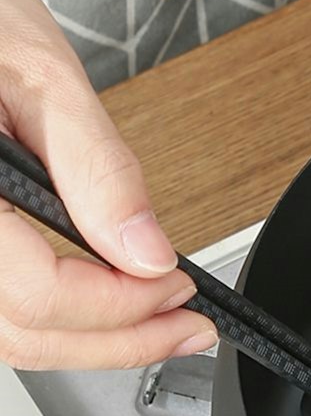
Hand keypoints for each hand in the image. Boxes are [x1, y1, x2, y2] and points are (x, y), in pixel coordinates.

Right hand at [0, 0, 214, 369]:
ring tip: (161, 324)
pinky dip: (56, 321)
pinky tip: (108, 308)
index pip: (36, 294)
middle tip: (188, 326)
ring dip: (90, 341)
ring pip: (6, 335)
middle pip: (20, 333)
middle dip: (118, 341)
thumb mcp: (41, 75)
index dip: (121, 307)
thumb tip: (148, 252)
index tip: (181, 287)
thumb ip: (98, 171)